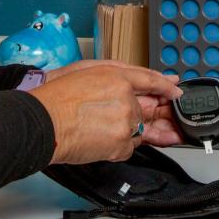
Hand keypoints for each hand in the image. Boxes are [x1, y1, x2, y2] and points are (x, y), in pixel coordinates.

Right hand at [28, 62, 182, 164]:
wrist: (43, 123)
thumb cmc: (56, 98)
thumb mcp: (85, 71)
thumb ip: (114, 75)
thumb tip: (135, 83)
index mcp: (117, 77)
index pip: (149, 79)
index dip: (164, 85)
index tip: (176, 90)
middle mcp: (126, 98)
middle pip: (145, 110)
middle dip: (147, 117)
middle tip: (146, 120)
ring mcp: (126, 121)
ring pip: (138, 130)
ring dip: (129, 133)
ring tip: (106, 131)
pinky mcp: (122, 143)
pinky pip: (129, 146)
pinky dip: (118, 146)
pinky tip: (100, 140)